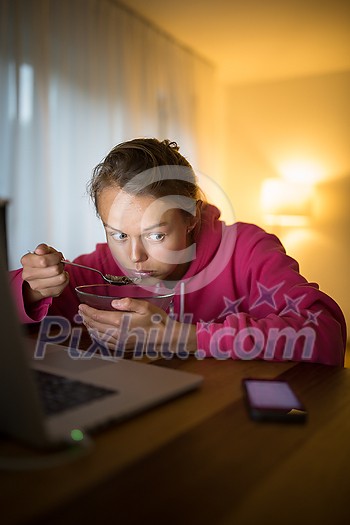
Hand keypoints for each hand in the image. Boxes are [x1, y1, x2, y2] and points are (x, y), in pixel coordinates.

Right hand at [21, 243, 68, 302]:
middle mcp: (28, 275)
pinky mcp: (46, 292)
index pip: (44, 261)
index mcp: (27, 261)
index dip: (56, 257)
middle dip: (60, 264)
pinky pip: (63, 285)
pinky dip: (65, 280)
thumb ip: (43, 248)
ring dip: (63, 272)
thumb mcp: (44, 250)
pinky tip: (59, 277)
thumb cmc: (41, 261)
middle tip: (58, 263)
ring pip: (61, 278)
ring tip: (58, 271)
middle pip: (55, 270)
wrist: (38, 276)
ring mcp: (36, 286)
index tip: (58, 256)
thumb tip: (40, 250)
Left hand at [78, 298, 196, 357]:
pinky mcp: (124, 347)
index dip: (87, 310)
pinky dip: (97, 337)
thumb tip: (114, 302)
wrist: (166, 337)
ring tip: (85, 320)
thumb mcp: (145, 306)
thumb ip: (129, 303)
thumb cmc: (157, 321)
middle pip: (95, 326)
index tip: (81, 306)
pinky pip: (105, 343)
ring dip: (90, 327)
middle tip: (80, 311)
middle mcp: (118, 334)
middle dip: (86, 318)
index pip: (98, 316)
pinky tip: (97, 333)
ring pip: (98, 335)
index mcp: (121, 322)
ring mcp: (120, 342)